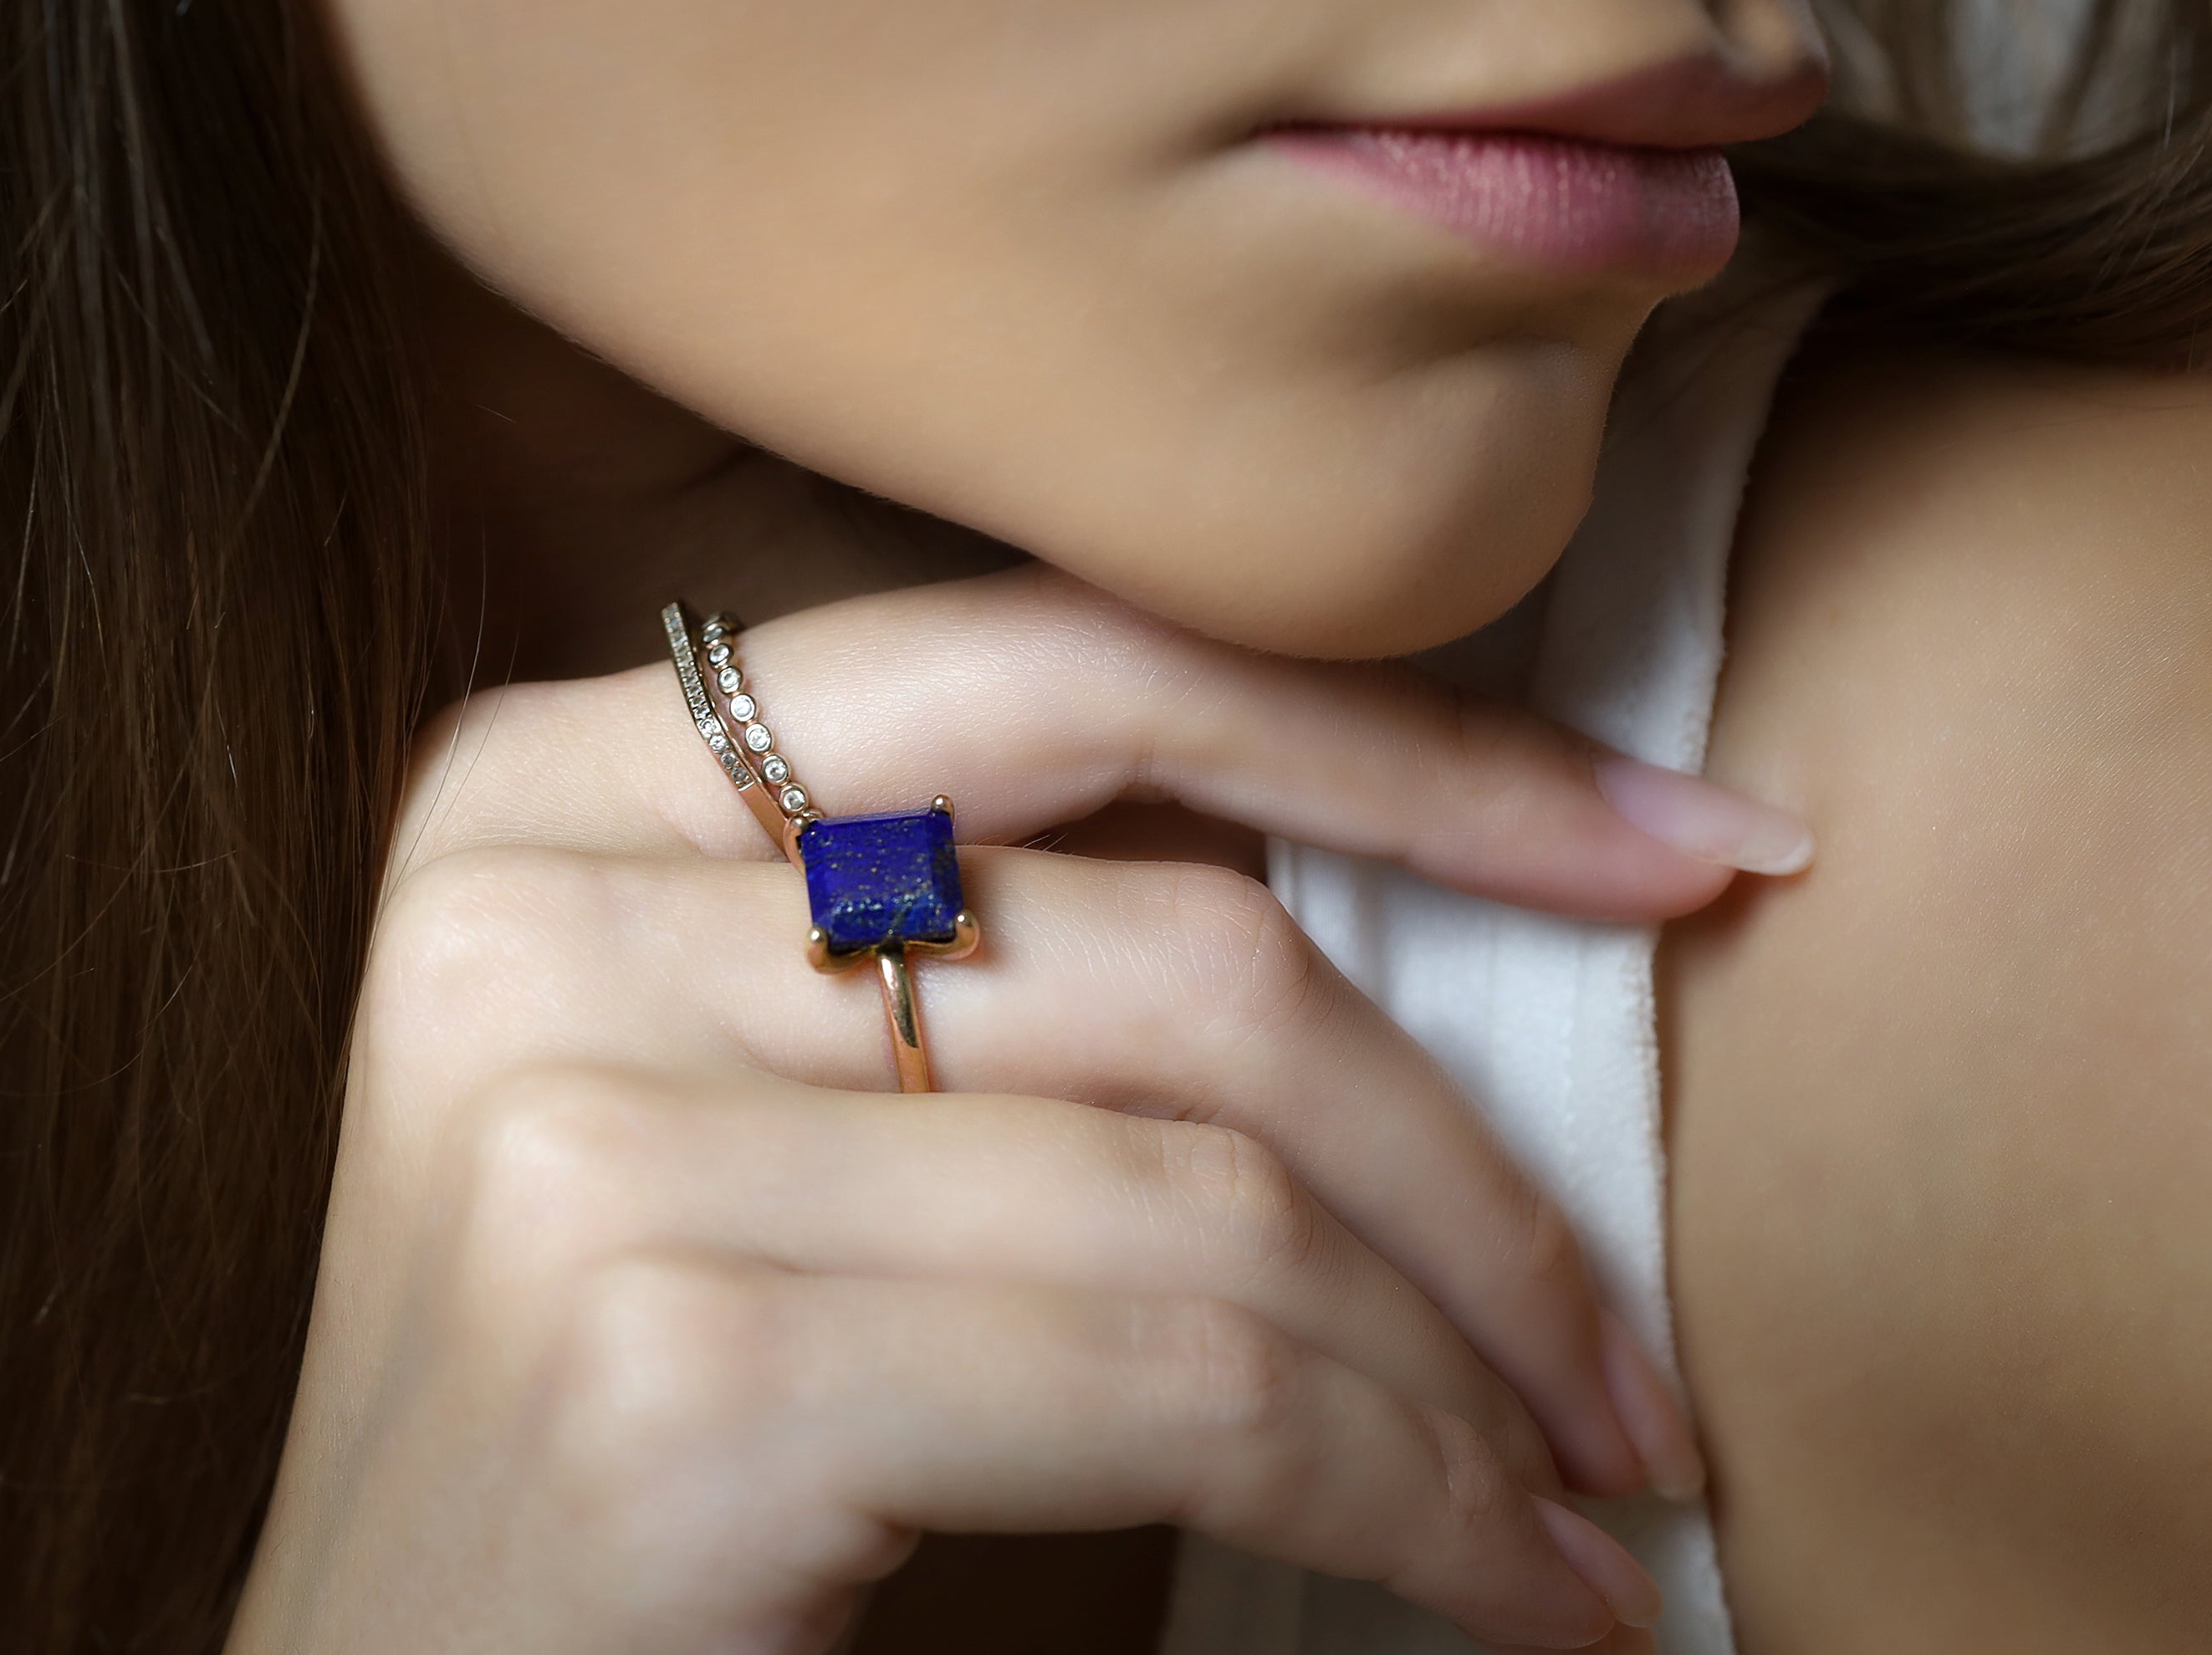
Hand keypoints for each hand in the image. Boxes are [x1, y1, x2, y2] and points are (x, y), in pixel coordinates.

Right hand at [227, 567, 1793, 1653]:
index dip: (1413, 752)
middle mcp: (535, 910)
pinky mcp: (668, 1371)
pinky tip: (1500, 1587)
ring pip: (1214, 1184)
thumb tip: (1428, 895)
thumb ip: (986, 967)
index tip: (1687, 849)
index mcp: (553, 789)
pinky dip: (1404, 1495)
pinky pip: (1182, 1377)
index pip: (1070, 661)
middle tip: (1635, 1357)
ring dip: (1466, 1370)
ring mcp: (579, 1133)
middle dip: (1481, 1164)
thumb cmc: (631, 1453)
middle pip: (1183, 947)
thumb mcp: (769, 1133)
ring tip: (1580, 1498)